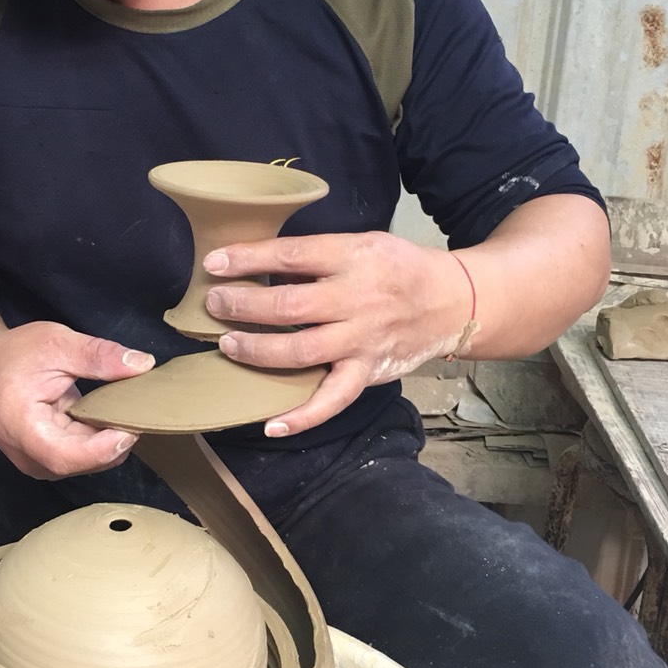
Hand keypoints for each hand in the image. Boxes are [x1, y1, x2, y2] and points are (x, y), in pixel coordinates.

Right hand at [0, 321, 154, 478]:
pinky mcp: (47, 460)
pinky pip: (83, 459)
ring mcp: (35, 461)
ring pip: (85, 465)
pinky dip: (102, 442)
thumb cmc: (16, 354)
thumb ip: (98, 355)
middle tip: (138, 412)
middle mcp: (24, 452)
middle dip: (113, 442)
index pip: (62, 456)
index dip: (100, 449)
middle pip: (78, 463)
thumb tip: (142, 364)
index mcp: (18, 425)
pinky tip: (108, 418)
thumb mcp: (57, 343)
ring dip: (110, 443)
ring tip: (123, 411)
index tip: (130, 429)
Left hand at [203, 232, 471, 436]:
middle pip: (290, 307)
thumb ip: (318, 254)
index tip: (214, 264)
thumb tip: (257, 263)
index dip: (249, 260)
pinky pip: (333, 400)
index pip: (293, 257)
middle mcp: (358, 300)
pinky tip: (271, 424)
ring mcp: (363, 341)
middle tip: (214, 304)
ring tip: (228, 344)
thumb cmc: (398, 268)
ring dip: (258, 351)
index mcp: (354, 257)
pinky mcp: (368, 373)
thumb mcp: (363, 243)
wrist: (452, 301)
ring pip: (302, 352)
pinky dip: (302, 417)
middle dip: (244, 306)